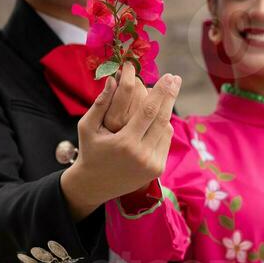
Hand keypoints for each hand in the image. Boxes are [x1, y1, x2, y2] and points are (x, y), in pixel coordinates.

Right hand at [60, 71, 180, 219]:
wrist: (94, 185)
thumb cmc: (89, 151)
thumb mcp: (87, 126)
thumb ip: (100, 103)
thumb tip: (113, 79)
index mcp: (125, 143)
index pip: (149, 112)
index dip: (161, 92)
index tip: (168, 76)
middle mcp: (142, 155)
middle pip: (162, 118)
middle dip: (170, 96)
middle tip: (175, 78)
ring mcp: (152, 164)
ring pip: (166, 129)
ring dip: (166, 110)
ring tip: (166, 94)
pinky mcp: (158, 169)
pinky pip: (165, 141)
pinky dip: (163, 126)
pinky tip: (159, 115)